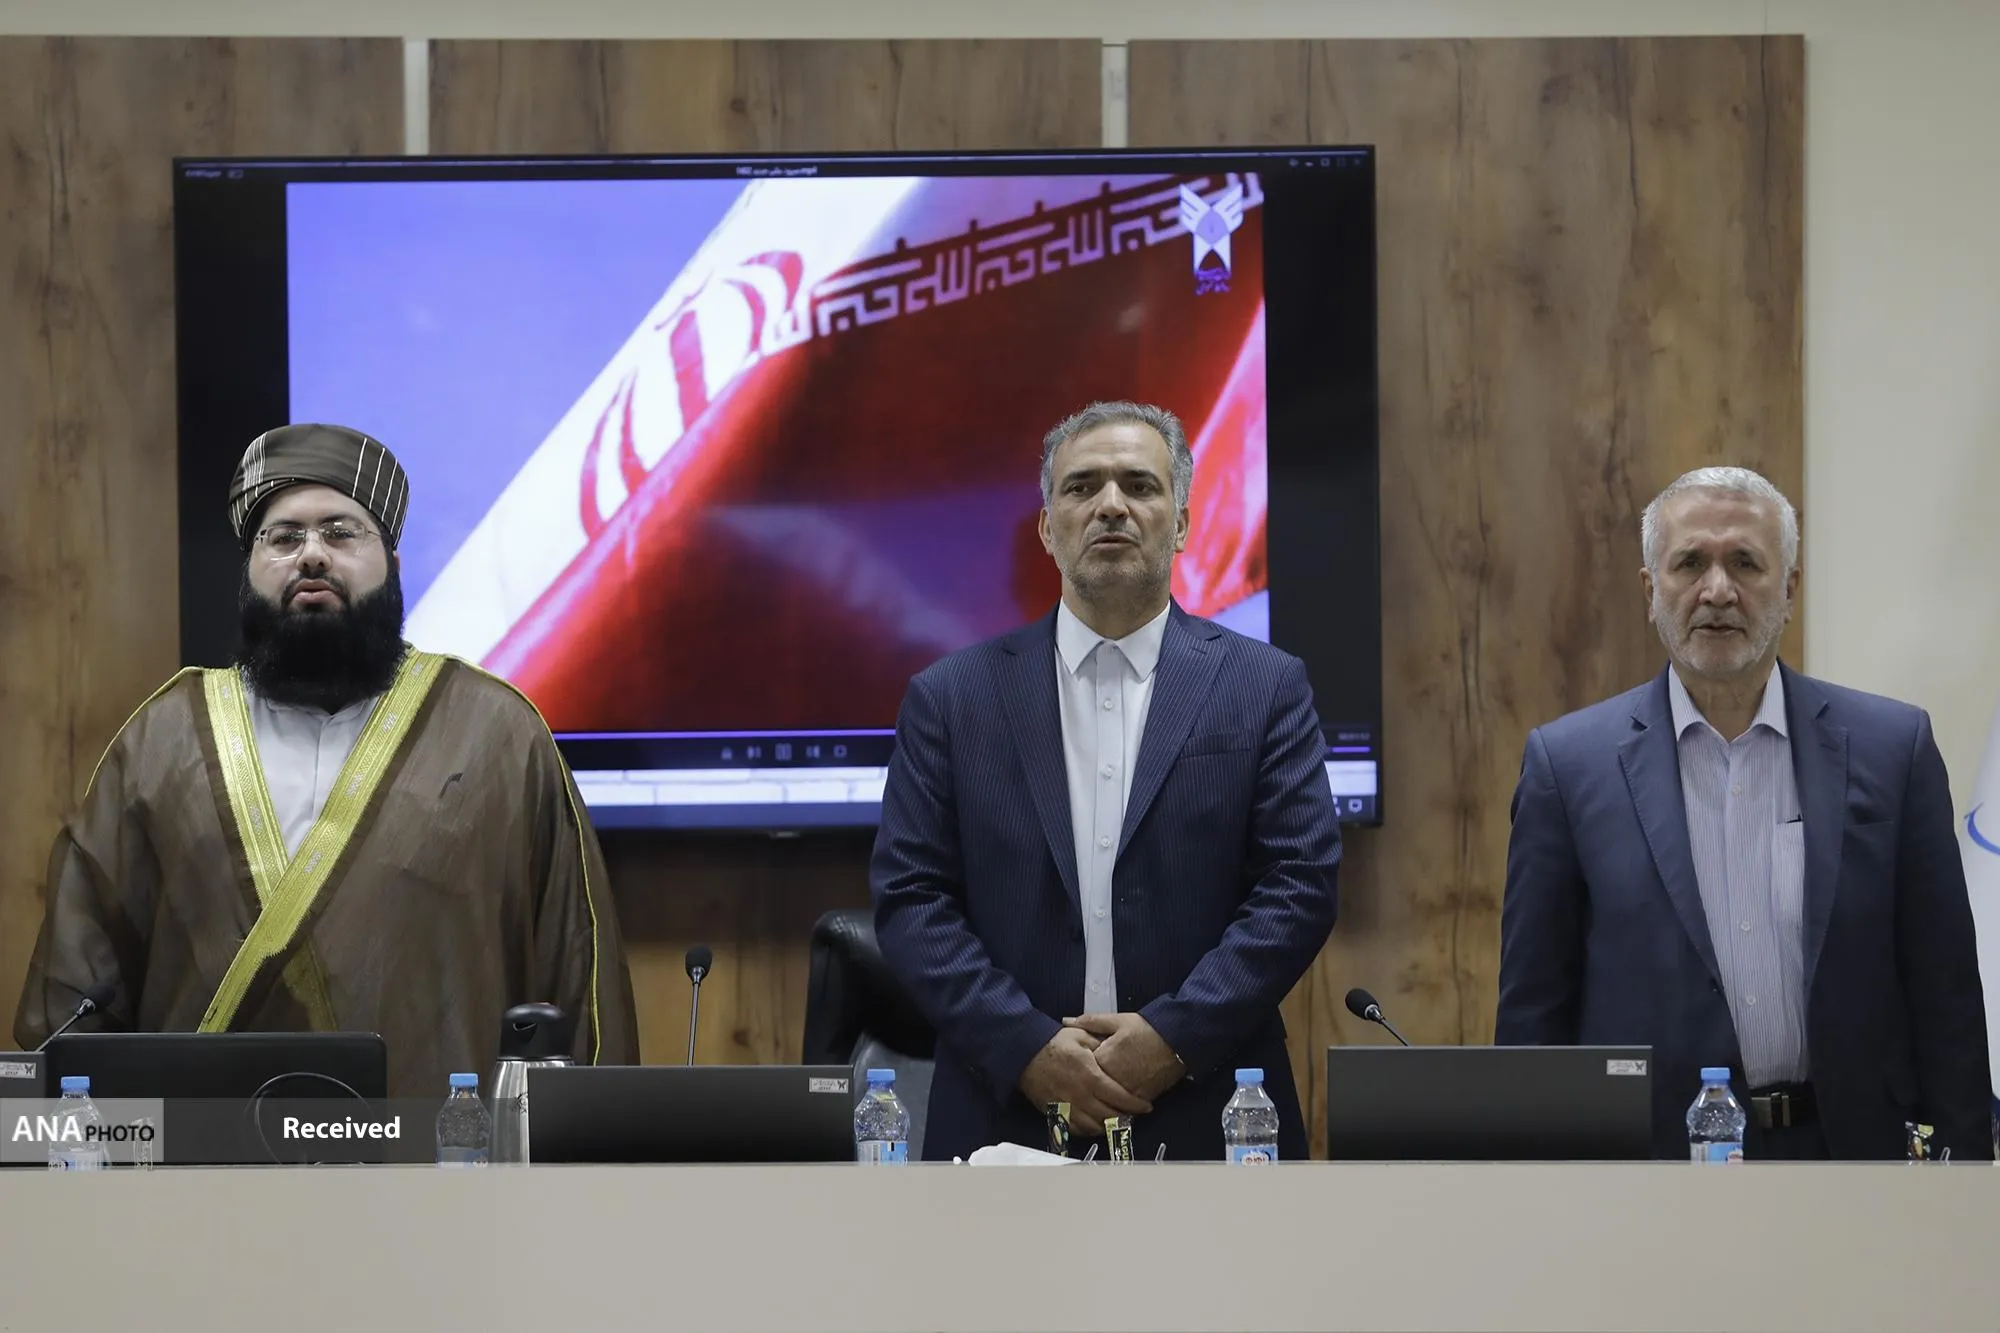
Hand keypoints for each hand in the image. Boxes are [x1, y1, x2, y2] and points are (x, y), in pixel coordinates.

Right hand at [1019, 1027, 1152, 1137]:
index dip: (1135, 1104)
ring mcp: (1067, 1107)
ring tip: (1119, 1121)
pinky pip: (1077, 1130)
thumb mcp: (1079, 1035)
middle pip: (1109, 1116)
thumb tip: (1116, 1050)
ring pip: (1095, 1126)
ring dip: (1109, 1126)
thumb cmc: (1053, 1043)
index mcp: (1089, 1075)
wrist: (1023, 1054)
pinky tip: (1098, 1125)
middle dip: (1126, 1118)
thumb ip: (1100, 1043)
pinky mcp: (1056, 1113)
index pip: (1119, 1096)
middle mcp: (1080, 1095)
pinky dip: (1090, 1131)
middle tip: (1135, 1115)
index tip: (1146, 1107)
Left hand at [1063, 1012, 1184, 1103]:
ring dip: (1104, 1102)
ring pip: (1109, 1103)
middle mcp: (1113, 1079)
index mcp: (1104, 1059)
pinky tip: (1118, 1103)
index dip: (1080, 1069)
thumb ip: (1090, 1022)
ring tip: (1102, 1097)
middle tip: (1087, 1087)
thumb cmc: (1146, 1028)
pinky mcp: (1142, 1098)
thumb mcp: (1118, 1020)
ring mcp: (1128, 1091)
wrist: (1177, 1040)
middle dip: (1089, 1090)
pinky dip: (1121, 1107)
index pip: (1083, 1071)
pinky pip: (1125, 1109)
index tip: (1078, 1067)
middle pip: (1093, 1091)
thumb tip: (1066, 1020)